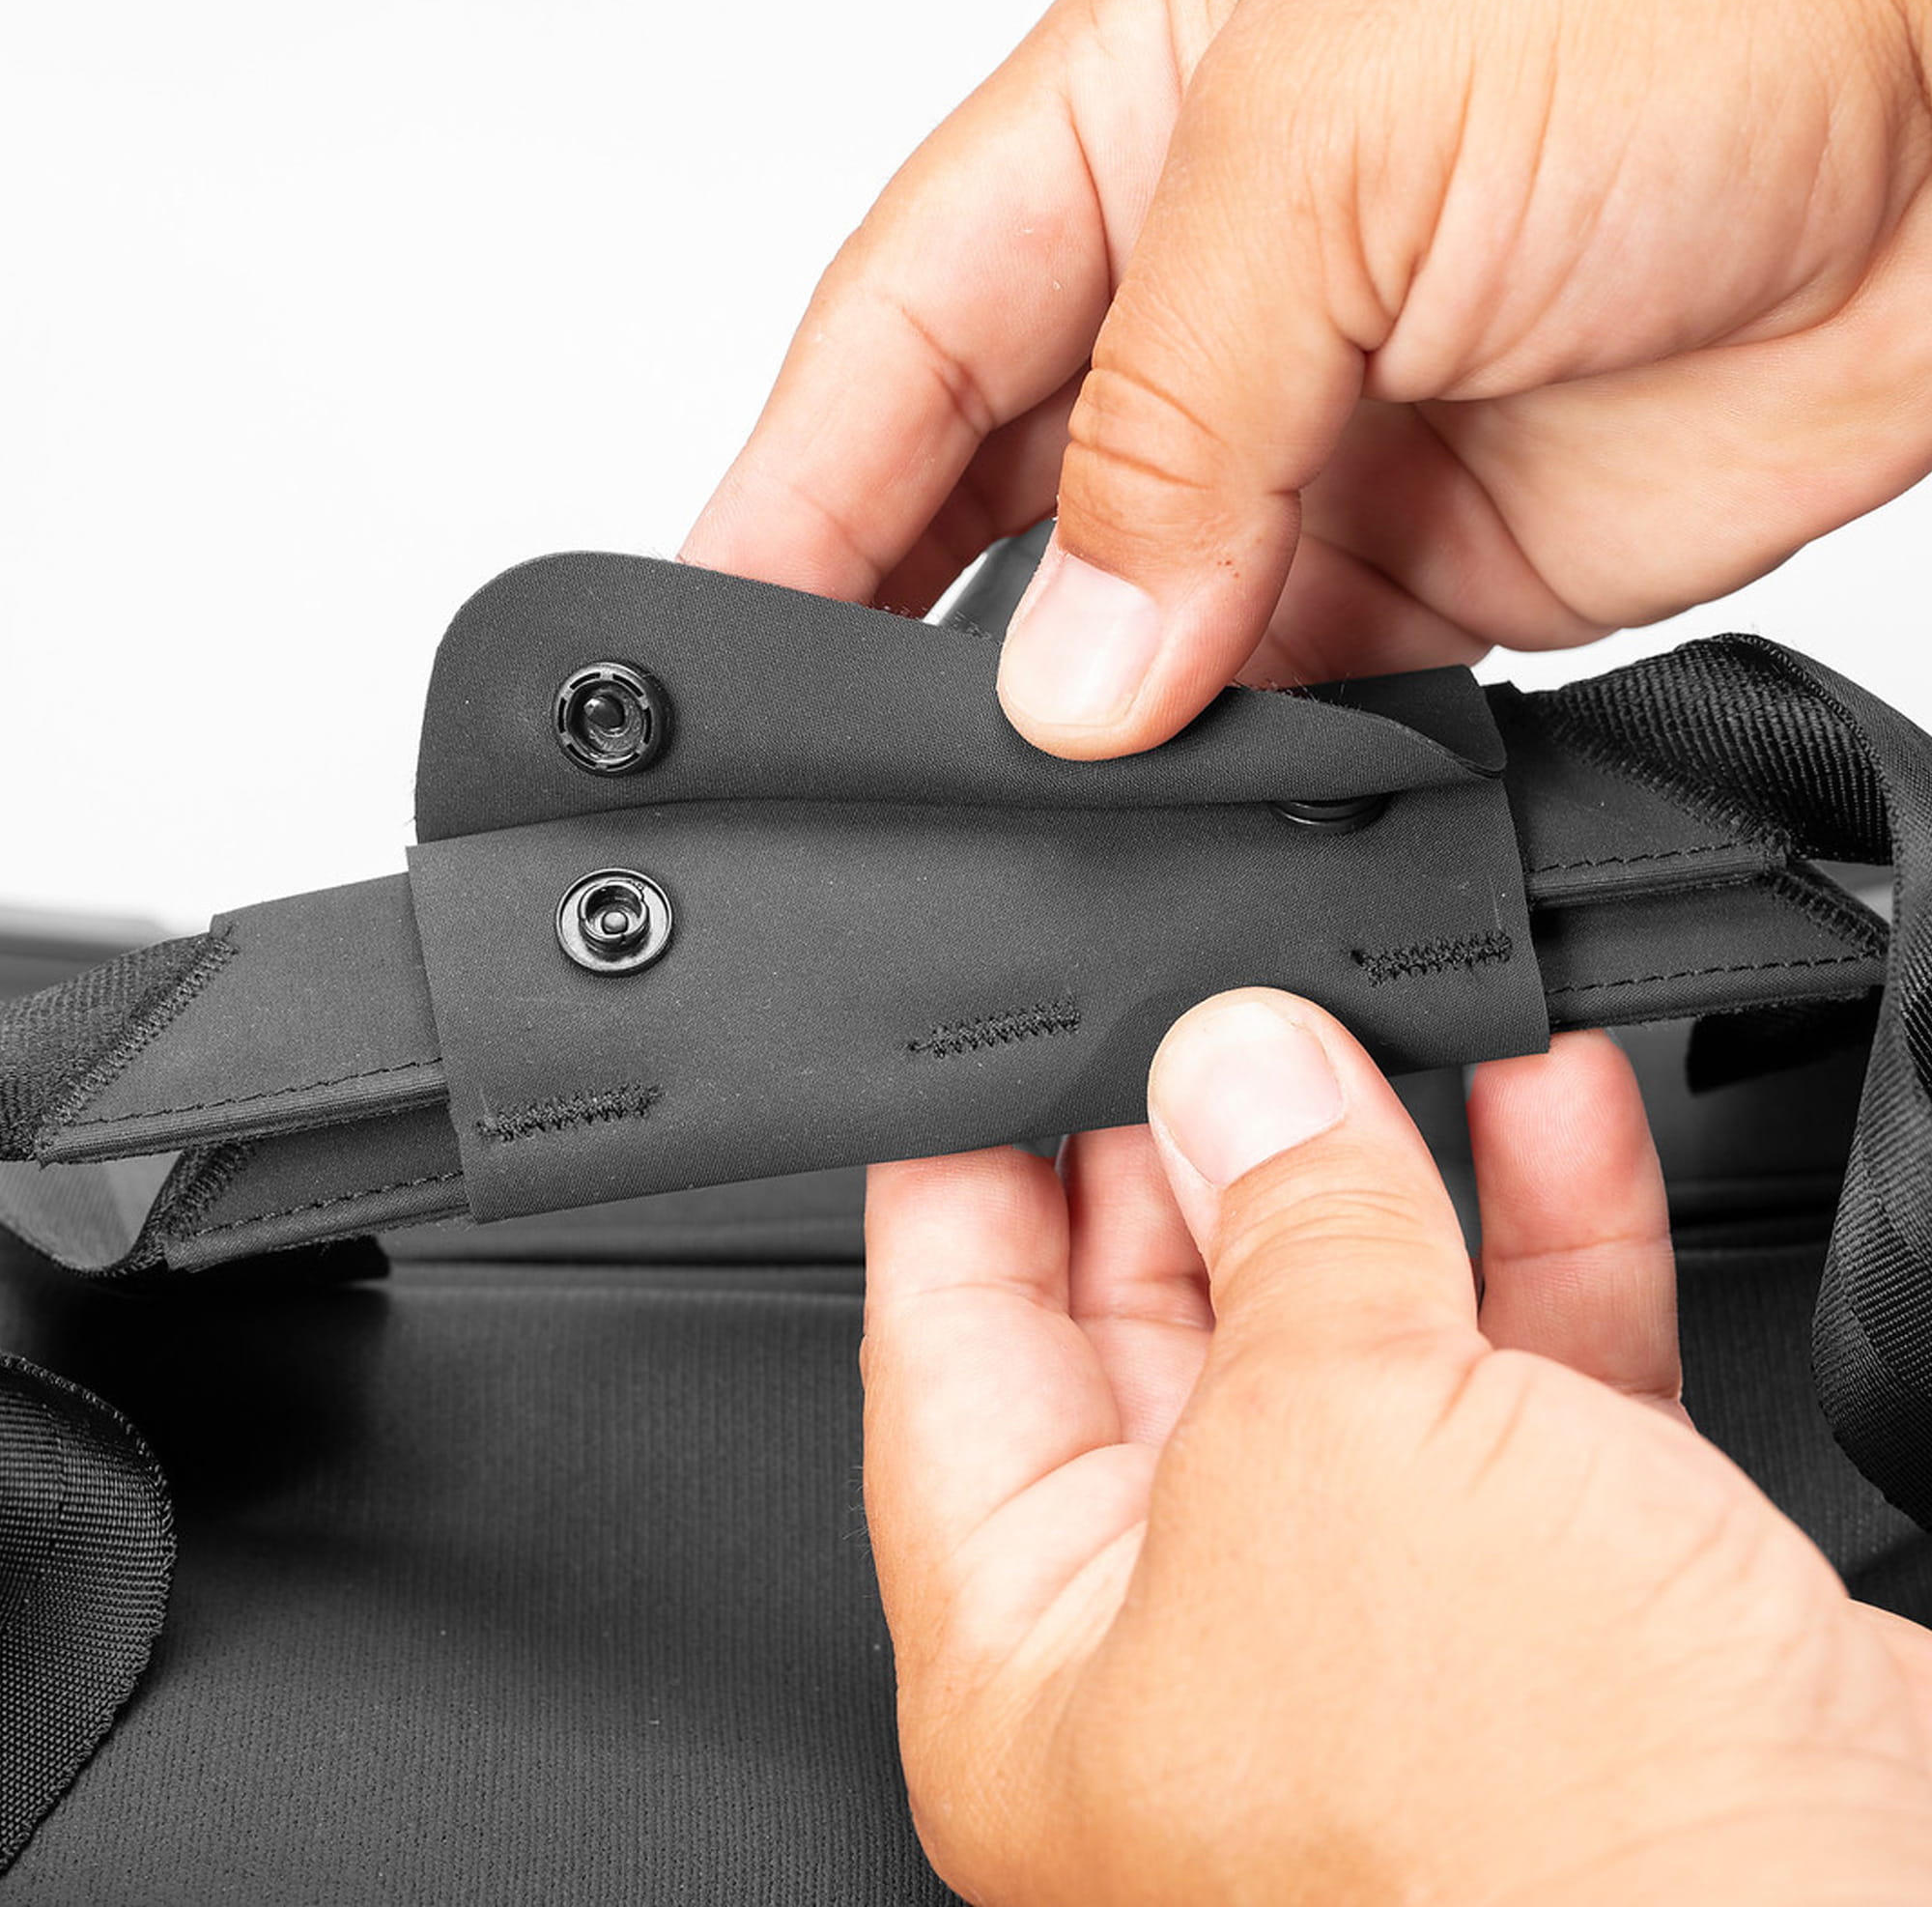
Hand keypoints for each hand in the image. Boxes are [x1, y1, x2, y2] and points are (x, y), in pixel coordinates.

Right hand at [685, 0, 1931, 755]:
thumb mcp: (1348, 148)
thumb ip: (1177, 420)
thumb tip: (1075, 665)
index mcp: (1127, 133)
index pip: (892, 337)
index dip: (790, 491)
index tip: (712, 632)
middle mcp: (1205, 304)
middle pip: (987, 502)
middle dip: (904, 633)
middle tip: (842, 761)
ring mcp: (1316, 449)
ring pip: (1131, 631)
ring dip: (1077, 729)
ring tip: (1021, 808)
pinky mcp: (1437, 574)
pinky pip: (1289, 699)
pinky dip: (1232, 771)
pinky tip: (1184, 815)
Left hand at [862, 996, 1931, 1903]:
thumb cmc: (1540, 1866)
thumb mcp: (1339, 1456)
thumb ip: (1284, 1234)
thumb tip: (1239, 1071)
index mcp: (1048, 1665)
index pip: (949, 1359)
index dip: (965, 1182)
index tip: (991, 1053)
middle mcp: (1205, 1646)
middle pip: (1157, 1326)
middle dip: (1196, 1149)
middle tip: (1220, 1015)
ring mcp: (1388, 1613)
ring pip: (1350, 1329)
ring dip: (1379, 1168)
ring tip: (1378, 1024)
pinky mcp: (1560, 1590)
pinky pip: (1518, 1361)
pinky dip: (1539, 1226)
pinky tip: (1541, 1105)